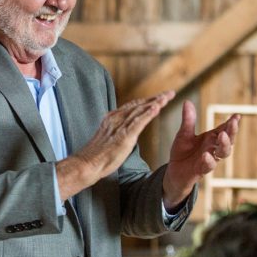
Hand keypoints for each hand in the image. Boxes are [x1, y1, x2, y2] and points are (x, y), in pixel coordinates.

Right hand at [56, 91, 174, 199]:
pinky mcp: (124, 136)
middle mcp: (116, 118)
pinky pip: (138, 122)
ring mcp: (120, 126)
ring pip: (140, 111)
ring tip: (167, 96)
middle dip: (156, 98)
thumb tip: (124, 131)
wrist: (86, 164)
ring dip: (155, 103)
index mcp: (113, 118)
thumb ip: (117, 131)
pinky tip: (157, 108)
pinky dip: (148, 114)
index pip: (133, 106)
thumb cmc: (96, 156)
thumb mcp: (108, 138)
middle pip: (140, 105)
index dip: (147, 101)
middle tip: (170, 93)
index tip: (159, 97)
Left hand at [162, 101, 239, 208]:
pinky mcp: (201, 170)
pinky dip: (208, 160)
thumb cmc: (182, 152)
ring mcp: (209, 159)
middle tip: (233, 122)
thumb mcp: (184, 134)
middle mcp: (213, 148)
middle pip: (228, 140)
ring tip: (222, 135)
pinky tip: (206, 155)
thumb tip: (187, 101)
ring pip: (223, 153)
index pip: (224, 129)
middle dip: (232, 131)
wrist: (174, 171)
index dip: (231, 123)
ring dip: (224, 144)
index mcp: (211, 138)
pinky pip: (208, 166)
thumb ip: (188, 120)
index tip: (237, 115)